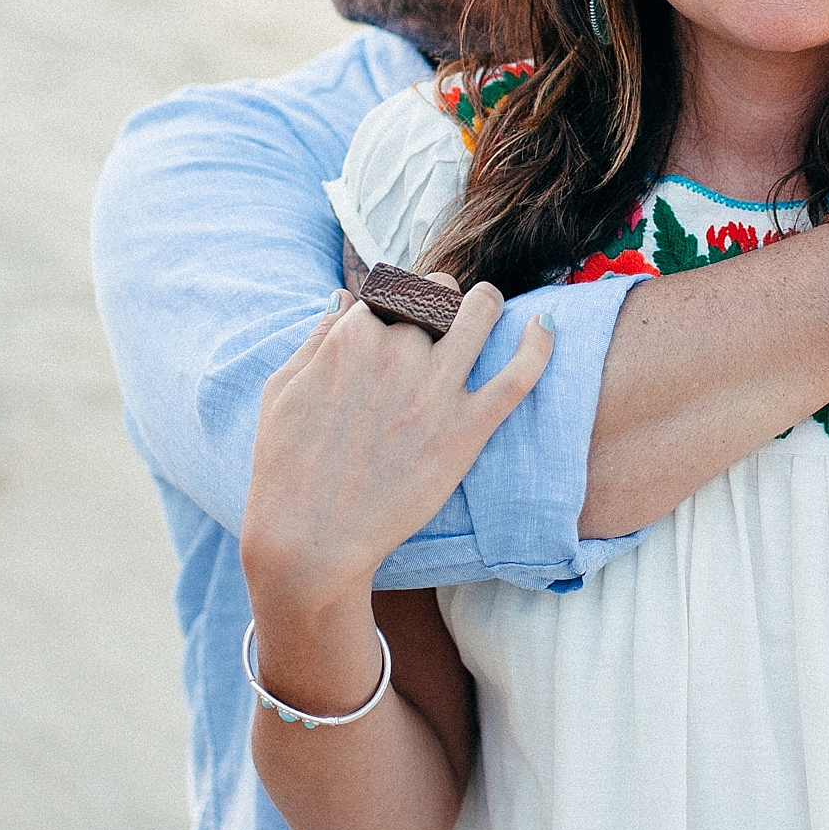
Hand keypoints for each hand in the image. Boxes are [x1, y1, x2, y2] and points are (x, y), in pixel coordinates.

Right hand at [239, 277, 552, 624]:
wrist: (310, 540)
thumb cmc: (286, 468)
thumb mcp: (283, 389)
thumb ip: (317, 336)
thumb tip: (344, 297)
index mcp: (352, 336)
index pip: (390, 289)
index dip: (395, 300)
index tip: (397, 316)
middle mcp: (398, 350)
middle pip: (435, 295)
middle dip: (436, 300)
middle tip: (436, 321)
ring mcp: (436, 388)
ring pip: (479, 312)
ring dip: (484, 302)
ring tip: (485, 307)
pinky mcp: (468, 428)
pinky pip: (519, 374)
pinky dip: (538, 345)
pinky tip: (544, 326)